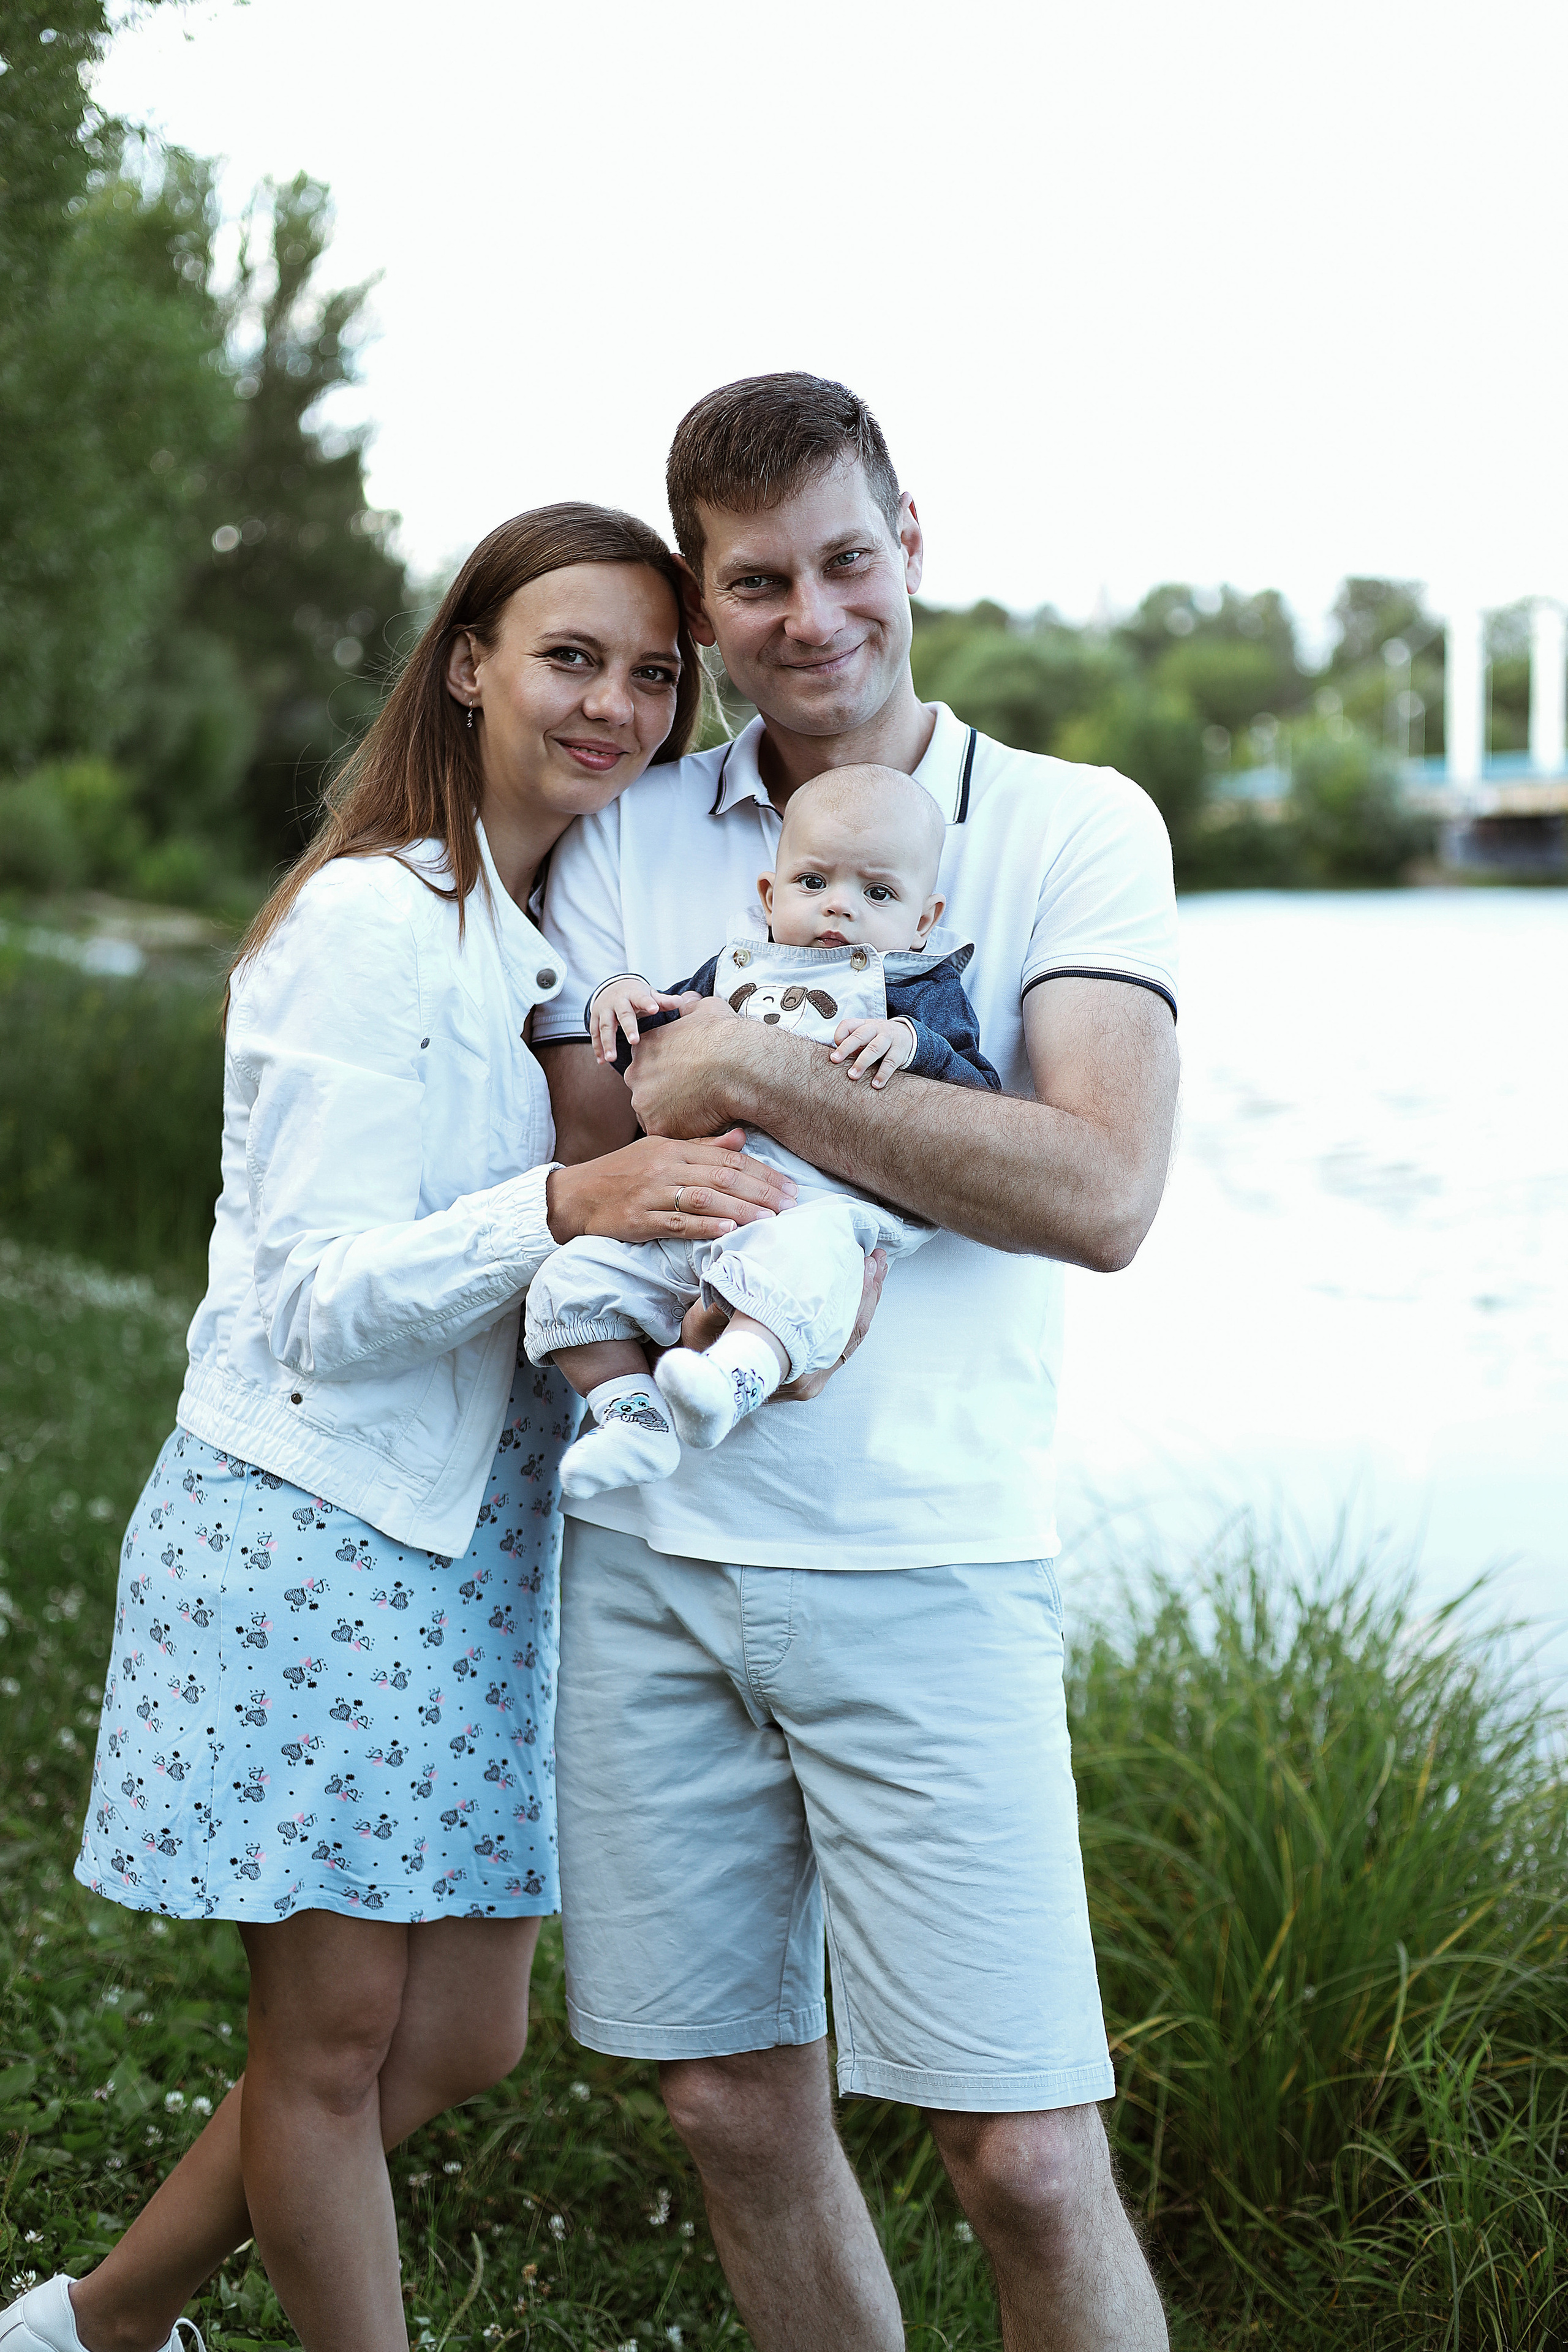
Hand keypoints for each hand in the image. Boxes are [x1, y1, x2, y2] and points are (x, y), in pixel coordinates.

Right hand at [546, 1129, 794, 1245]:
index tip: (789, 1186)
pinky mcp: (638, 1219)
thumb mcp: (660, 1151)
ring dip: (740, 1209)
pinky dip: (704, 1227)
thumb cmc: (622, 1173)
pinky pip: (676, 1223)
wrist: (576, 1195)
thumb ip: (701, 1146)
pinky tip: (728, 1231)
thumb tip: (742, 1138)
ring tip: (768, 1219)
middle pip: (721, 1177)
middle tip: (789, 1204)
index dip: (762, 1173)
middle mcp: (664, 1167)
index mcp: (673, 1149)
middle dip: (760, 1191)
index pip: (727, 1159)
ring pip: (703, 1199)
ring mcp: (650, 1193)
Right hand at [588, 976, 690, 1065]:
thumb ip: (663, 1001)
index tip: (655, 1009)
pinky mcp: (595, 1019)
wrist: (612, 987)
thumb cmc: (636, 995)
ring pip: (605, 1027)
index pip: (642, 999)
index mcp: (633, 994)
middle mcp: (617, 1001)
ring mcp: (604, 1010)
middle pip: (623, 1015)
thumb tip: (680, 1002)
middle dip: (628, 1028)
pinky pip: (595, 1034)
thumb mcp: (649, 995)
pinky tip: (602, 1061)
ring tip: (612, 1059)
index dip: (648, 1004)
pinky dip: (598, 1048)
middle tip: (634, 1041)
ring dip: (607, 1043)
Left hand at [626, 995, 750, 1138]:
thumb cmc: (725, 1036)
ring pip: (656, 1116)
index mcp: (643, 1048)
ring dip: (674, 1116)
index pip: (647, 1066)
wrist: (739, 1066)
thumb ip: (690, 1006)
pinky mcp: (659, 1128)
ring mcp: (644, 1103)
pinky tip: (704, 1124)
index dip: (668, 1073)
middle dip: (666, 1097)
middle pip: (646, 1092)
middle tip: (694, 1098)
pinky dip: (684, 1133)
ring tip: (702, 1113)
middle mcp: (636, 1076)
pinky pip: (669, 1135)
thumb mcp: (706, 1009)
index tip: (687, 1077)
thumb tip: (687, 999)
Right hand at [671, 1247, 887, 1400]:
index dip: (858, 1294)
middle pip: (853, 1332)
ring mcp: (811, 1377)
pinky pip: (842, 1341)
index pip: (840, 1329)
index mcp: (790, 1370)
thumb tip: (743, 1284)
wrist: (699, 1380)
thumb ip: (725, 1304)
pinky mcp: (812, 1371)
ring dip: (864, 1300)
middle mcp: (807, 1378)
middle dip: (868, 1292)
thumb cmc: (702, 1348)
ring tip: (874, 1266)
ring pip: (851, 1337)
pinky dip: (853, 1313)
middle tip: (877, 1257)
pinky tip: (858, 1288)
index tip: (867, 1262)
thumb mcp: (705, 1322)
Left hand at [829, 1015, 915, 1088]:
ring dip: (862, 1063)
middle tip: (835, 1061)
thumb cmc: (879, 1039)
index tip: (833, 1053)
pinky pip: (891, 1062)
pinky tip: (876, 1084)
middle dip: (846, 1048)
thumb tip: (836, 1060)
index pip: (848, 1025)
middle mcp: (876, 1029)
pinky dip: (883, 1074)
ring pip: (874, 1048)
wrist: (908, 1036)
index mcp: (865, 1025)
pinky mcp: (900, 1051)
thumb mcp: (866, 1036)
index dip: (839, 1036)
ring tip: (853, 1076)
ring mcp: (889, 1039)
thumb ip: (851, 1045)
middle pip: (859, 1036)